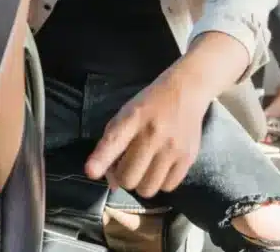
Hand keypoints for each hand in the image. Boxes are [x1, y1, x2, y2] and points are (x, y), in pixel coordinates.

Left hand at [84, 73, 207, 197]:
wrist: (186, 90)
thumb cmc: (150, 105)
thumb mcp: (126, 114)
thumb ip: (112, 145)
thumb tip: (112, 184)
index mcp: (132, 118)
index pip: (113, 142)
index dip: (101, 160)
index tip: (91, 171)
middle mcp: (153, 134)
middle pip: (128, 178)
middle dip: (123, 176)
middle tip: (128, 165)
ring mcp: (173, 147)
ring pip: (147, 189)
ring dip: (141, 183)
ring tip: (145, 169)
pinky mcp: (189, 157)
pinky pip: (168, 187)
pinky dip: (160, 183)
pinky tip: (160, 168)